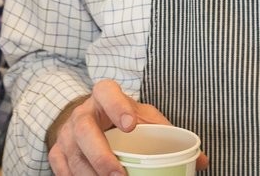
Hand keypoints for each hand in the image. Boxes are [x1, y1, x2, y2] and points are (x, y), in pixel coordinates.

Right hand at [46, 79, 206, 174]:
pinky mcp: (57, 151)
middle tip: (119, 175)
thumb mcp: (143, 117)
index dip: (117, 107)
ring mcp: (66, 133)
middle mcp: (81, 112)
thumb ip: (168, 133)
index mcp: (104, 96)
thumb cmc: (121, 117)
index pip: (106, 92)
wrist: (88, 118)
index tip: (131, 125)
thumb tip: (202, 160)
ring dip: (89, 175)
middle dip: (100, 155)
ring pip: (72, 154)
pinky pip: (62, 169)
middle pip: (84, 130)